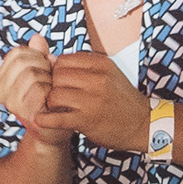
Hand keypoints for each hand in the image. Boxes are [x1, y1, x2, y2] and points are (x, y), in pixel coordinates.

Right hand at [0, 34, 58, 134]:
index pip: (17, 53)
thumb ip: (39, 55)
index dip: (36, 55)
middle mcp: (1, 91)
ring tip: (52, 90)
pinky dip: (51, 90)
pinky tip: (53, 99)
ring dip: (48, 79)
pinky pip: (39, 88)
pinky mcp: (24, 113)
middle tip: (50, 79)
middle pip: (22, 61)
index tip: (44, 67)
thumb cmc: (50, 98)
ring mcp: (11, 103)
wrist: (55, 129)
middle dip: (43, 66)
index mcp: (2, 79)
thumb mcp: (44, 72)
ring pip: (31, 74)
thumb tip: (37, 38)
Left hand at [28, 50, 151, 153]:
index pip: (64, 59)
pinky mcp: (87, 120)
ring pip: (54, 94)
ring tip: (55, 106)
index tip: (58, 80)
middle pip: (57, 75)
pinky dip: (45, 120)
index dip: (56, 70)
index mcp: (101, 64)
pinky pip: (58, 118)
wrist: (143, 124)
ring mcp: (92, 100)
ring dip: (50, 102)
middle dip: (52, 85)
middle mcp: (97, 79)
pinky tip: (39, 120)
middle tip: (54, 94)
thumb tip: (52, 59)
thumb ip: (84, 65)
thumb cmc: (122, 98)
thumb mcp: (109, 74)